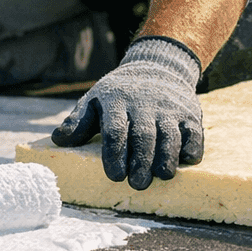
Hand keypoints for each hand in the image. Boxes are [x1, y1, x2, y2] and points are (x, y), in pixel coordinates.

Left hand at [50, 36, 203, 189]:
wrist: (157, 67)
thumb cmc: (119, 94)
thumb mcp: (94, 100)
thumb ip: (77, 122)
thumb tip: (57, 140)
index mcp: (116, 102)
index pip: (115, 129)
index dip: (115, 152)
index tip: (115, 175)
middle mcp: (144, 105)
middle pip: (143, 135)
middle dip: (141, 160)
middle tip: (138, 183)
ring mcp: (168, 109)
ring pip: (170, 134)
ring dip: (167, 156)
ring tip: (162, 176)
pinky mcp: (189, 114)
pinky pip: (194, 131)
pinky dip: (192, 146)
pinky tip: (187, 160)